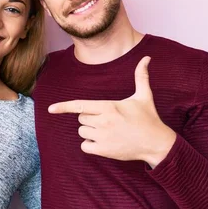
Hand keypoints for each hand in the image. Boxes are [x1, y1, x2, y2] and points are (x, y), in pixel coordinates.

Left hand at [48, 56, 175, 166]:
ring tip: (108, 131)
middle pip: (81, 118)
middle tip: (107, 120)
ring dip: (90, 131)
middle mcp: (103, 121)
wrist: (156, 143)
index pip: (80, 106)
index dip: (64, 107)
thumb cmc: (148, 119)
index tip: (50, 109)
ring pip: (82, 132)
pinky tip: (103, 142)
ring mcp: (102, 137)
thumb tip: (146, 58)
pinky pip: (84, 146)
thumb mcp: (144, 96)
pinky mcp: (103, 150)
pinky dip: (90, 145)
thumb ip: (141, 76)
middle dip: (89, 118)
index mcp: (109, 107)